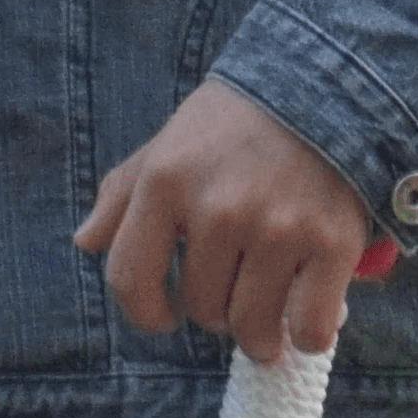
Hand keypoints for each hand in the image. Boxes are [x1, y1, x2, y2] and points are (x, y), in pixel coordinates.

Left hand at [73, 77, 378, 366]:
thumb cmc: (236, 122)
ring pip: (252, 327)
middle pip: (200, 308)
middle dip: (214, 308)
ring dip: (259, 332)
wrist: (323, 83)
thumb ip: (123, 193)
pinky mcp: (332, 242)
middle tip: (234, 283)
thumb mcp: (169, 143)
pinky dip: (308, 334)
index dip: (145, 312)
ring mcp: (277, 227)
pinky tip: (306, 313)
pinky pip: (309, 329)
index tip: (166, 313)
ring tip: (268, 310)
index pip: (130, 279)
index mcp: (166, 181)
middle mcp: (218, 207)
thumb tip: (85, 242)